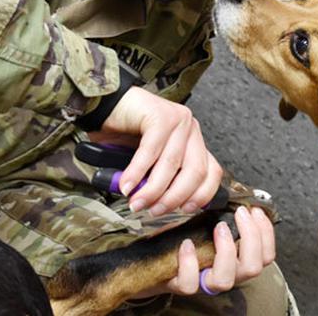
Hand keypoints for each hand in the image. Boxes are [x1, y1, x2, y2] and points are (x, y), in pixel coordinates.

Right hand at [100, 86, 223, 215]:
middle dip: (173, 197)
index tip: (184, 210)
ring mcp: (178, 119)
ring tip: (136, 202)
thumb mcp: (152, 163)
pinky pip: (151, 151)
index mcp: (194, 142)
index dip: (201, 195)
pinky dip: (137, 172)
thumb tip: (161, 206)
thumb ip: (162, 180)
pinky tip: (127, 185)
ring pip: (172, 164)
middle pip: (195, 171)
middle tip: (153, 211)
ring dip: (152, 189)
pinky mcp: (160, 114)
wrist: (105, 107)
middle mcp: (190, 129)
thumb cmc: (126, 135)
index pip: (212, 172)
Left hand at [131, 207, 276, 298]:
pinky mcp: (182, 285)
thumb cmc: (188, 235)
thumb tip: (241, 196)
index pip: (266, 256)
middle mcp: (226, 274)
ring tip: (218, 226)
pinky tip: (186, 243)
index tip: (255, 210)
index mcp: (238, 260)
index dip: (266, 233)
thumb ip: (227, 215)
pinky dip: (190, 262)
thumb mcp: (211, 223)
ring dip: (225, 250)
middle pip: (252, 268)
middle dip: (250, 238)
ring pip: (225, 280)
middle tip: (239, 213)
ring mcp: (205, 283)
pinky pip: (190, 283)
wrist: (157, 255)